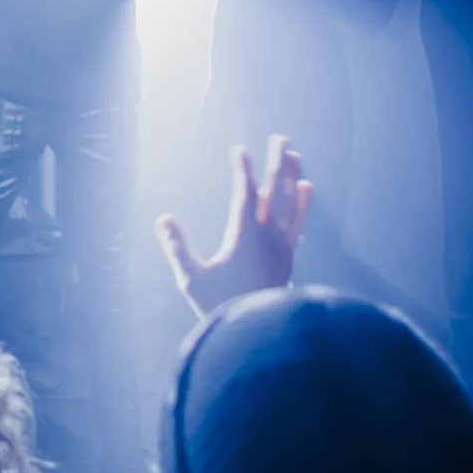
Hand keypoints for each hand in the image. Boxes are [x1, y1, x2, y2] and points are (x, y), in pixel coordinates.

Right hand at [156, 136, 312, 317]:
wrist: (258, 334)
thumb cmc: (222, 307)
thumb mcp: (191, 280)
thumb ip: (177, 248)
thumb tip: (164, 218)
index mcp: (244, 234)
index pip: (244, 192)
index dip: (242, 169)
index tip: (239, 150)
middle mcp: (268, 236)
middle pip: (276, 191)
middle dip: (277, 163)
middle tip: (281, 139)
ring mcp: (282, 247)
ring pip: (292, 204)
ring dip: (294, 178)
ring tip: (297, 157)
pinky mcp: (289, 259)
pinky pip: (300, 225)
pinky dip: (304, 207)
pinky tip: (308, 194)